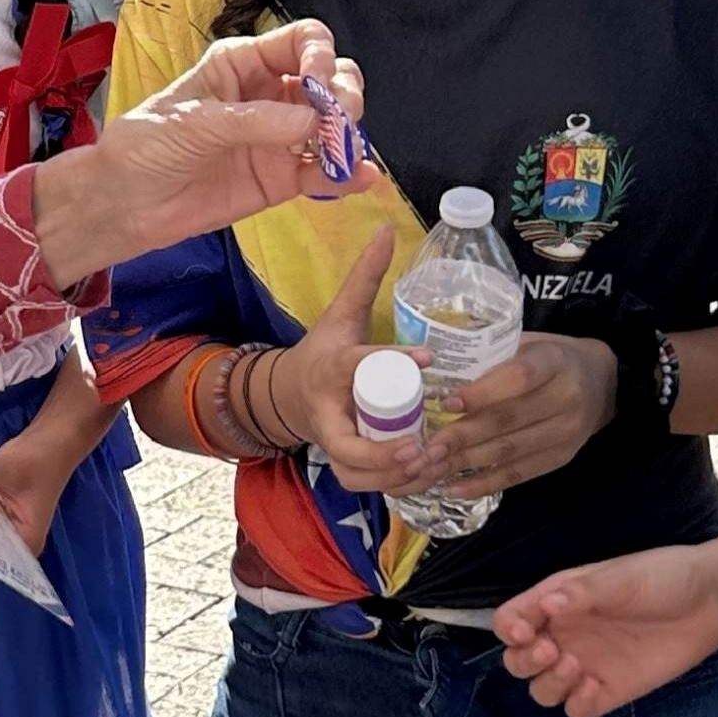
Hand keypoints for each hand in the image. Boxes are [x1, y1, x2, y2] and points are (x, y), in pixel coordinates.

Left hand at [32, 20, 372, 285]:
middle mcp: (269, 94)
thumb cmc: (146, 146)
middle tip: (338, 121)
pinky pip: (323, 172)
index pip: (303, 42)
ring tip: (344, 153)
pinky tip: (361, 178)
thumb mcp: (194, 123)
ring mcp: (278, 138)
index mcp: (244, 63)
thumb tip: (312, 124)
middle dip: (344, 94)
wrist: (124, 203)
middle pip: (330, 79)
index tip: (321, 82)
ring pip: (334, 125)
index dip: (321, 55)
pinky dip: (346, 174)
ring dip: (349, 134)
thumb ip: (254, 122)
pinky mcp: (280, 179)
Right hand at [255, 230, 437, 492]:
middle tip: (422, 446)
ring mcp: (333, 444)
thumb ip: (364, 276)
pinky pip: (366, 485)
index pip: (358, 365)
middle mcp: (328, 413)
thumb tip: (386, 229)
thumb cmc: (323, 352)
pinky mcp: (344, 464)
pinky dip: (395, 487)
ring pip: (356, 473)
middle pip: (347, 443)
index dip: (393, 361)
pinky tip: (427, 476)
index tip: (428, 358)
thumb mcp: (340, 313)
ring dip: (392, 477)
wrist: (287, 395)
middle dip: (382, 451)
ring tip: (430, 463)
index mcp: (331, 369)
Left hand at [435, 336, 616, 499]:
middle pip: (508, 420)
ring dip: (465, 463)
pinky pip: (518, 474)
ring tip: (430, 469)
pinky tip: (453, 489)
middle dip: (462, 436)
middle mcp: (567, 398)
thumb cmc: (550, 359)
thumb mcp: (527, 343)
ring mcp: (567, 432)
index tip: (447, 403)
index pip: (519, 378)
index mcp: (555, 361)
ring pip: (509, 451)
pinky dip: (483, 484)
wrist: (600, 383)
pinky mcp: (561, 457)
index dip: (482, 392)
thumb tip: (434, 376)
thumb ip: (492, 357)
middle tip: (425, 448)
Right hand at [493, 543, 717, 716]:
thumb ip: (581, 593)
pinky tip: (597, 687)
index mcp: (556, 602)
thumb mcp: (620, 577)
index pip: (510, 620)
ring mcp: (584, 666)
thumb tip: (546, 605)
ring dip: (548, 684)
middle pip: (518, 661)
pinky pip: (576, 709)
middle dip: (524, 661)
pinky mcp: (608, 690)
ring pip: (541, 690)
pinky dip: (577, 703)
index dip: (509, 629)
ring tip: (576, 667)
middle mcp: (563, 636)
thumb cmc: (662, 578)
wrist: (709, 601)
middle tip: (552, 651)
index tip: (527, 632)